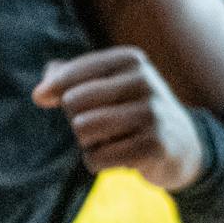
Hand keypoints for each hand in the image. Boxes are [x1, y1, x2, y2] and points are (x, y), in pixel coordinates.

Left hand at [33, 47, 205, 190]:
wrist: (182, 147)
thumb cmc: (133, 113)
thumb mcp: (108, 86)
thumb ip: (70, 78)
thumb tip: (41, 92)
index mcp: (130, 60)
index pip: (73, 73)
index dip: (51, 89)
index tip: (40, 98)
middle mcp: (143, 81)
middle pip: (73, 102)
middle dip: (76, 121)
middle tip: (98, 128)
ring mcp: (151, 113)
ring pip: (83, 129)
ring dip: (87, 143)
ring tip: (107, 143)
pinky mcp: (153, 146)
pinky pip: (98, 157)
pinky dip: (97, 163)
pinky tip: (117, 159)